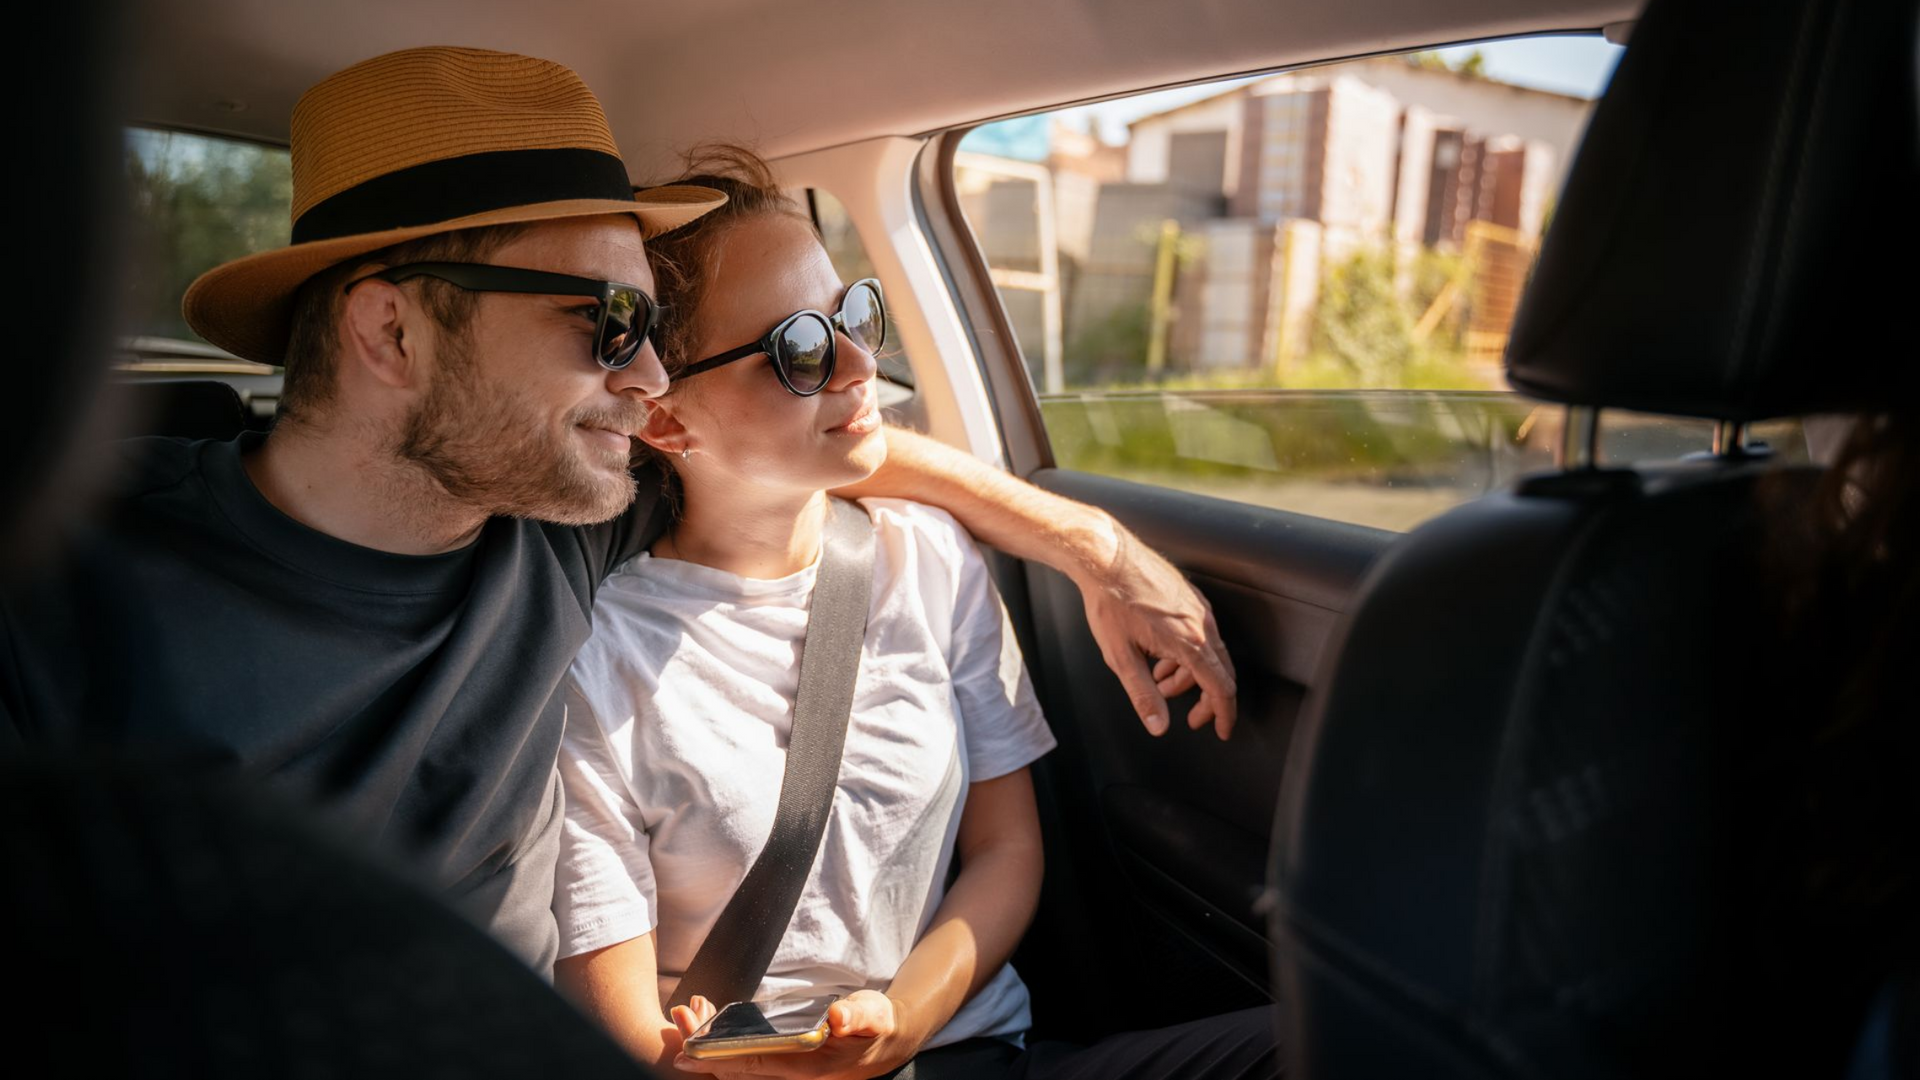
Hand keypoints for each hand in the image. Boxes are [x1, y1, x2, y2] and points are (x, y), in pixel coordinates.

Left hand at [672, 991, 918, 1079]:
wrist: (882, 1044)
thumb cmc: (876, 1027)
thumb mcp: (875, 1016)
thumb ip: (859, 1016)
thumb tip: (839, 1017)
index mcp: (808, 1068)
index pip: (755, 1065)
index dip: (719, 1059)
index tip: (688, 1051)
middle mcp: (789, 1074)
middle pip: (736, 1068)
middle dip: (703, 1047)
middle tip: (679, 1018)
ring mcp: (782, 1070)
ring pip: (734, 1064)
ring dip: (708, 1043)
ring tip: (687, 1013)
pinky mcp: (779, 1062)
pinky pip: (742, 1057)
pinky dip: (720, 1041)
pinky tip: (706, 1020)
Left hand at [1080, 526, 1237, 738]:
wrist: (1105, 557)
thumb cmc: (1110, 602)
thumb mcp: (1121, 657)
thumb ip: (1143, 695)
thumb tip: (1158, 725)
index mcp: (1190, 642)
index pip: (1220, 687)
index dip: (1224, 714)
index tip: (1221, 730)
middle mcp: (1201, 623)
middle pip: (1220, 672)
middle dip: (1206, 699)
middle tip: (1191, 717)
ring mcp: (1198, 608)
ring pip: (1207, 652)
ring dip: (1189, 675)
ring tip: (1160, 683)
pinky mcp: (1189, 597)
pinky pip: (1199, 633)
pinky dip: (1186, 653)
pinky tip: (1160, 657)